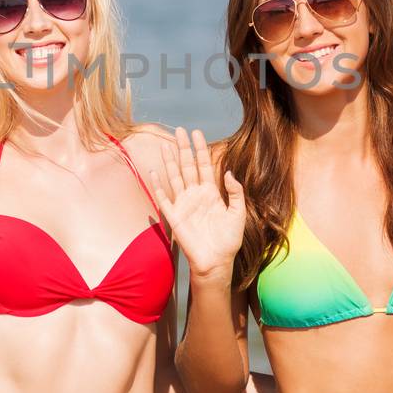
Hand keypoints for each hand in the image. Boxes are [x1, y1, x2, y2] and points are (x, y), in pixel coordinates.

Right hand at [149, 128, 244, 281]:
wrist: (216, 261)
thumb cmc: (229, 240)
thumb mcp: (238, 213)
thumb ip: (235, 192)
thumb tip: (228, 172)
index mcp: (211, 193)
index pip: (204, 165)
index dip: (200, 149)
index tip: (197, 133)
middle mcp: (195, 195)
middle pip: (187, 166)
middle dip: (183, 149)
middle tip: (179, 131)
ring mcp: (183, 204)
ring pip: (175, 177)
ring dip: (170, 161)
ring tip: (165, 145)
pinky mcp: (174, 216)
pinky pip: (164, 198)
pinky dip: (158, 186)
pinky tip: (154, 173)